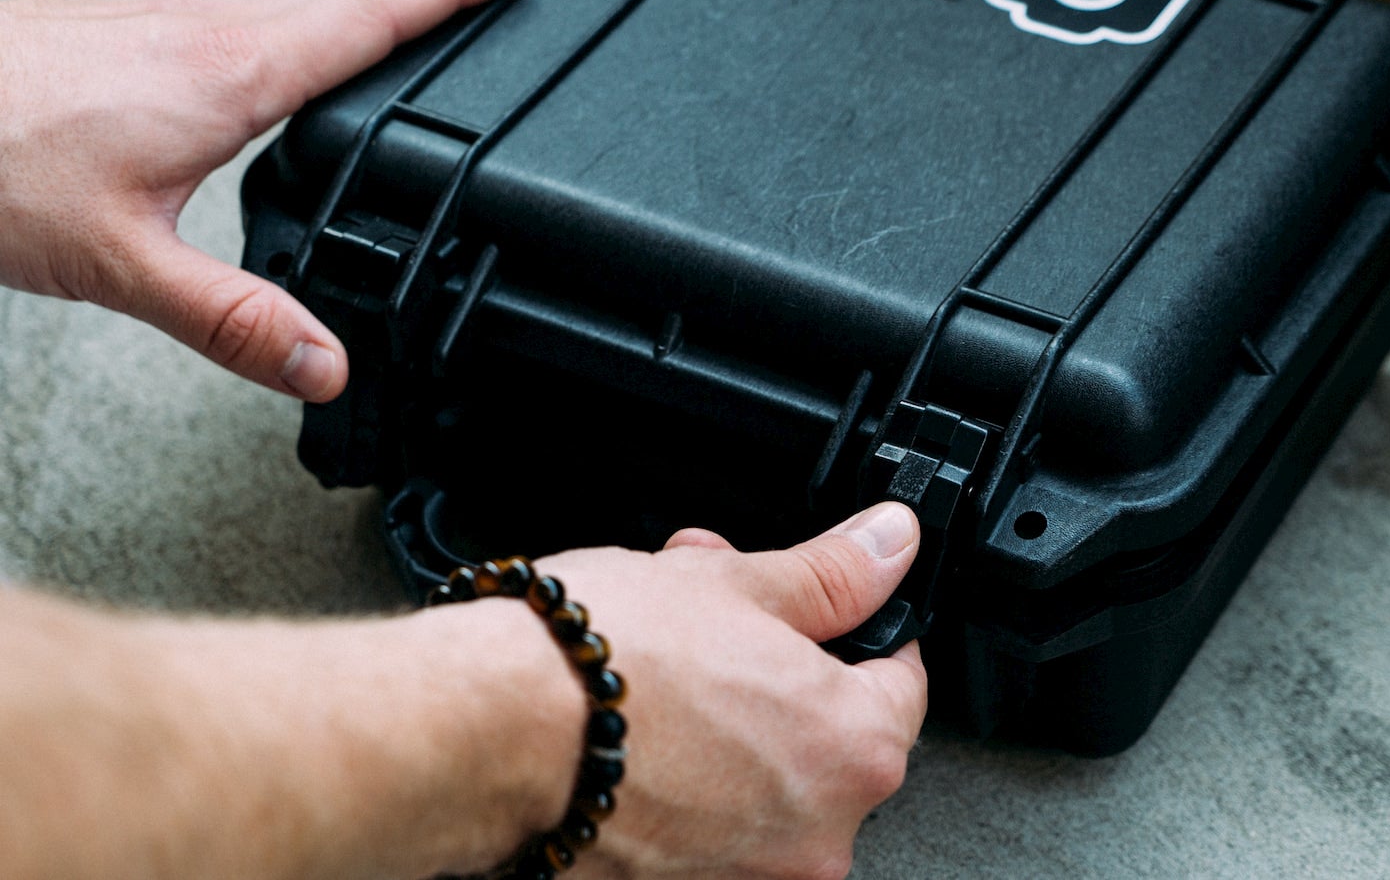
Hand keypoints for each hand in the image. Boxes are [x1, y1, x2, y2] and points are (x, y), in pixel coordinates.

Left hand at [0, 0, 526, 400]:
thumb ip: (233, 320)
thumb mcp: (120, 262)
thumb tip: (327, 362)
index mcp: (230, 76)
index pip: (372, 19)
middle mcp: (209, 37)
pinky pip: (252, 23)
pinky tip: (298, 59)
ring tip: (421, 10)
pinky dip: (307, 27)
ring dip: (372, 2)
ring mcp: (169, 30)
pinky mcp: (136, 40)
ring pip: (299, 7)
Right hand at [538, 502, 927, 879]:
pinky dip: (688, 779)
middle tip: (719, 620)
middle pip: (826, 734)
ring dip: (730, 721)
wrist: (486, 729)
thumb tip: (889, 546)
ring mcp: (747, 878)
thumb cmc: (602, 661)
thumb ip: (833, 576)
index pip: (901, 682)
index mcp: (853, 749)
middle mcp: (816, 834)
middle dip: (776, 666)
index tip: (824, 613)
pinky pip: (709, 826)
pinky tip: (639, 730)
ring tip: (663, 665)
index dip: (859, 630)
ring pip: (763, 780)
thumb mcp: (736, 584)